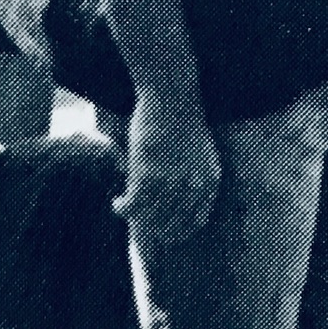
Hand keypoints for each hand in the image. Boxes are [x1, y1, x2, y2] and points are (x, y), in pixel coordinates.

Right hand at [117, 92, 218, 249]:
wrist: (171, 96)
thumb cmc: (182, 120)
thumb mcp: (199, 152)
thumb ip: (192, 178)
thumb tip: (175, 202)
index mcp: (210, 181)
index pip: (195, 222)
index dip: (178, 231)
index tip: (164, 232)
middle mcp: (194, 187)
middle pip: (171, 224)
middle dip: (153, 228)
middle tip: (140, 224)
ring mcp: (171, 183)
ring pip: (150, 217)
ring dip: (135, 219)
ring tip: (126, 210)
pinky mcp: (148, 176)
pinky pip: (133, 205)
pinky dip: (123, 208)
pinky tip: (117, 203)